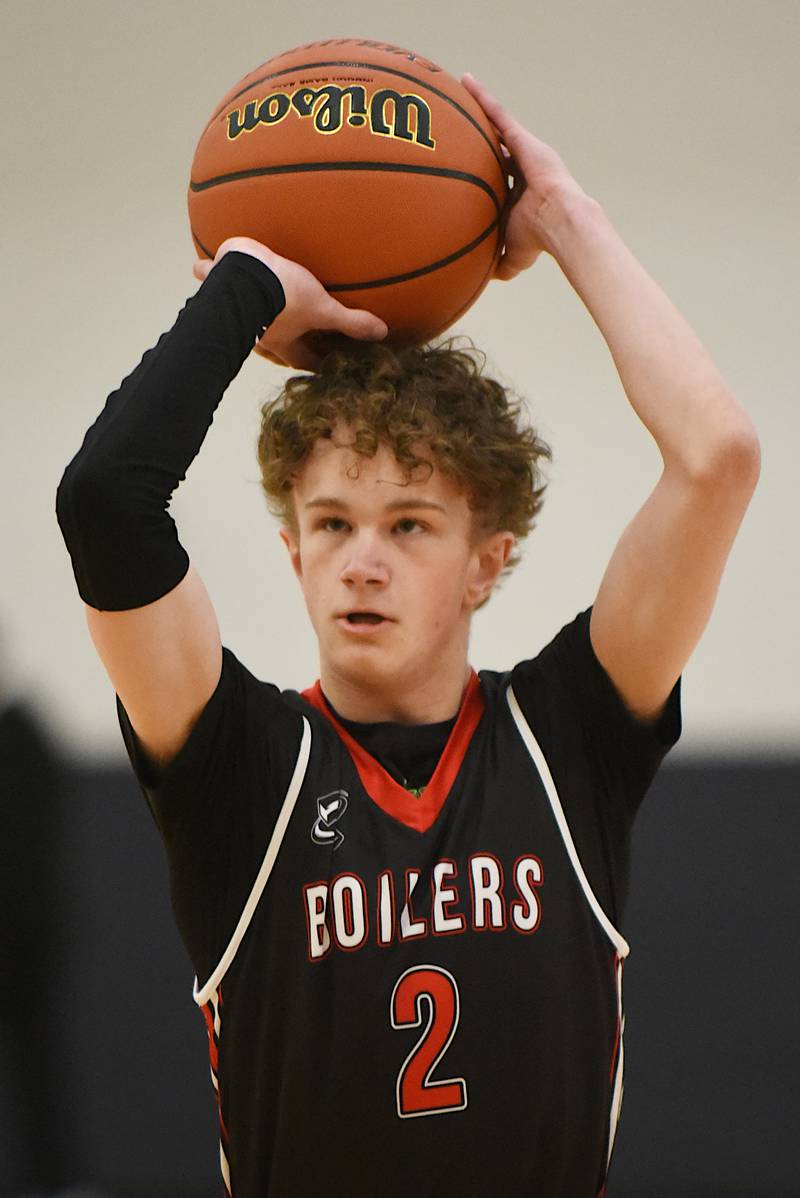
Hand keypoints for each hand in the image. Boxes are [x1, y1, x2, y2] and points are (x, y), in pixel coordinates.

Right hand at [192, 236, 388, 370]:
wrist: (243, 270)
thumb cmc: (282, 294)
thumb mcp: (322, 307)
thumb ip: (351, 321)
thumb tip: (381, 333)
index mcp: (282, 340)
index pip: (303, 361)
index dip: (316, 364)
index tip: (327, 365)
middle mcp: (257, 330)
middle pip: (274, 345)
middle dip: (285, 345)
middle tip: (297, 340)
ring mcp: (235, 308)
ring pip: (240, 317)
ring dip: (246, 315)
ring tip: (251, 308)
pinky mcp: (218, 281)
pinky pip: (208, 278)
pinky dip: (204, 273)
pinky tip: (198, 268)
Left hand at [460, 73, 589, 279]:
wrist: (559, 222)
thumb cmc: (539, 241)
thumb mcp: (511, 256)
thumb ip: (497, 263)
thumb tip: (481, 280)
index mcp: (519, 193)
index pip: (498, 177)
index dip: (484, 170)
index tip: (467, 167)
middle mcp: (521, 168)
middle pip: (496, 146)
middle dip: (481, 136)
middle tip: (460, 127)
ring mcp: (523, 152)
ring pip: (495, 124)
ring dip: (478, 108)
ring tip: (458, 90)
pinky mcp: (524, 140)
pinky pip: (498, 114)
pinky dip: (482, 98)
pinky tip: (466, 81)